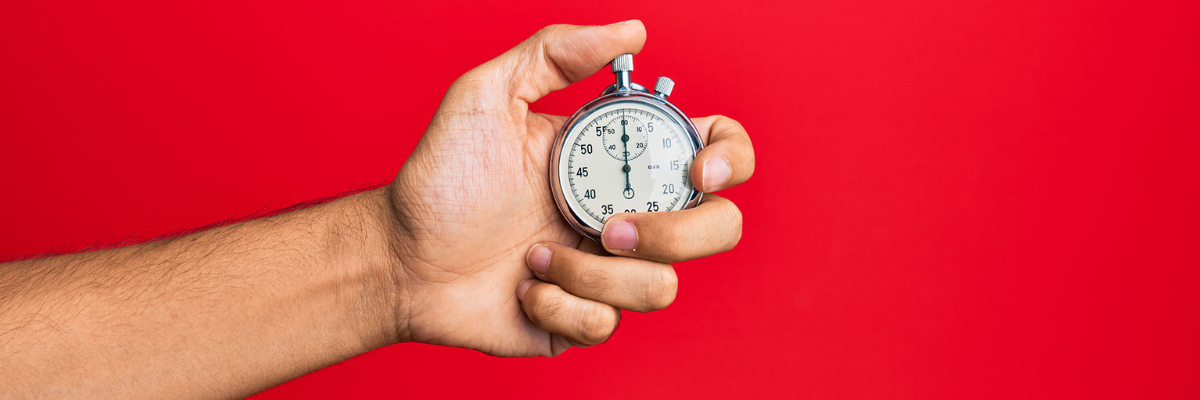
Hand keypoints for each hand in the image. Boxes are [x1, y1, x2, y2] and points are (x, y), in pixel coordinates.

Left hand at [384, 21, 755, 356]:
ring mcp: (610, 272)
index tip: (698, 171)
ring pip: (661, 286)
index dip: (732, 158)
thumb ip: (555, 52)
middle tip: (606, 228)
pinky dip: (558, 306)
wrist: (400, 258)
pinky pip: (607, 325)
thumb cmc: (442, 179)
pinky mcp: (584, 320)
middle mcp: (628, 214)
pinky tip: (523, 287)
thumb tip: (633, 29)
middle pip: (719, 228)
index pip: (716, 150)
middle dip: (674, 235)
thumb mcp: (488, 95)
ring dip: (590, 274)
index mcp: (620, 160)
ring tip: (535, 254)